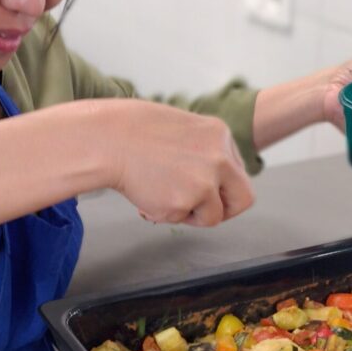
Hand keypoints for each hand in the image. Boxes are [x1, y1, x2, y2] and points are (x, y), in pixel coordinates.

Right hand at [104, 100, 254, 226]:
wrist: (108, 139)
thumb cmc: (136, 132)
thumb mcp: (184, 131)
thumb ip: (204, 153)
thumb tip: (214, 182)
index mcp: (220, 135)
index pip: (237, 172)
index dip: (222, 187)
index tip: (208, 192)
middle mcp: (219, 158)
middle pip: (243, 198)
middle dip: (224, 210)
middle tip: (203, 212)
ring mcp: (204, 182)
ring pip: (212, 216)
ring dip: (190, 214)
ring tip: (161, 197)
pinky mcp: (183, 202)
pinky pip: (182, 219)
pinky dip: (165, 214)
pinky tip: (147, 195)